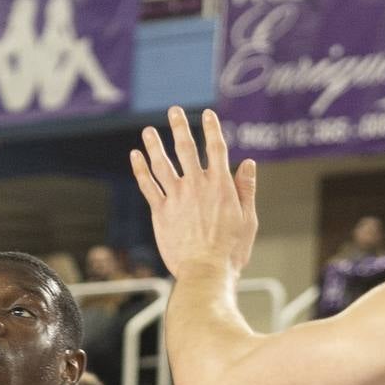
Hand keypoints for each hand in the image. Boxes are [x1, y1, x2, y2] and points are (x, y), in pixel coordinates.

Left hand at [131, 106, 258, 280]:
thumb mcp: (248, 220)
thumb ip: (246, 190)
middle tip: (174, 111)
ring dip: (154, 144)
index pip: (216, 149)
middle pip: (186, 148)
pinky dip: (140, 169)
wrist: (206, 272)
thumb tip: (248, 164)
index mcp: (221, 186)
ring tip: (148, 131)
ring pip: (162, 163)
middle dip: (179, 127)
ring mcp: (177, 198)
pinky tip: (135, 156)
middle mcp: (197, 185)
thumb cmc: (230, 252)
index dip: (212, 129)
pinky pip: (148, 186)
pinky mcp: (161, 212)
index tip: (207, 115)